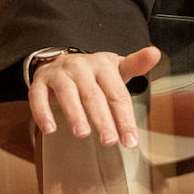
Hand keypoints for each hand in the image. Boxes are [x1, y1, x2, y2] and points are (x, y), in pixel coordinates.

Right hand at [28, 46, 159, 147]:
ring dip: (75, 114)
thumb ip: (136, 65)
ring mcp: (60, 73)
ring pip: (68, 93)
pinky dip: (43, 113)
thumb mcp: (116, 68)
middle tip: (110, 140)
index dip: (124, 118)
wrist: (60, 59)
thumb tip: (155, 53)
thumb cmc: (93, 72)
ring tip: (83, 133)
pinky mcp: (40, 81)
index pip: (117, 94)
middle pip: (94, 95)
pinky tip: (50, 129)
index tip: (130, 140)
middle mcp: (82, 67)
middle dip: (103, 120)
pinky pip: (37, 96)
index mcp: (104, 65)